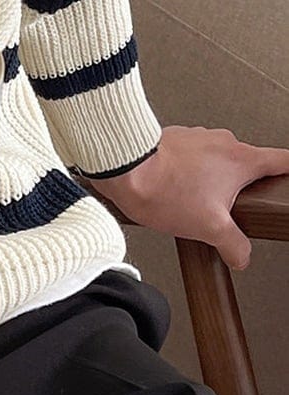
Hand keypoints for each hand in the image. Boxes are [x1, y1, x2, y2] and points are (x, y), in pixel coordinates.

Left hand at [81, 125, 288, 271]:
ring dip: (209, 180)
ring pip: (216, 161)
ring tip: (193, 201)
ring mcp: (197, 138)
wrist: (121, 167)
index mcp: (241, 158)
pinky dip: (186, 173)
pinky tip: (174, 191)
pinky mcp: (174, 140)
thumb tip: (241, 256)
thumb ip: (234, 244)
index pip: (283, 160)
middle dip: (240, 187)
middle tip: (229, 207)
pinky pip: (190, 158)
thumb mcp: (209, 227)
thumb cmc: (162, 188)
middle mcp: (222, 141)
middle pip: (246, 164)